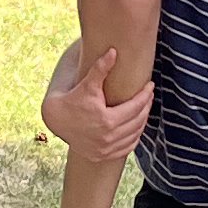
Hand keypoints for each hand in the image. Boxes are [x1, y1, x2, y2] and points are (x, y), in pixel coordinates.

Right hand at [39, 43, 151, 168]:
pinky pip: (127, 148)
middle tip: (149, 95)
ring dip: (142, 122)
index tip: (150, 85)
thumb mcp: (88, 84)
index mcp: (107, 120)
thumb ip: (101, 68)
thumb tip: (113, 51)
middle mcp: (108, 137)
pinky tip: (136, 127)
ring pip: (134, 135)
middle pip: (137, 121)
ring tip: (144, 109)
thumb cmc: (73, 99)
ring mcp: (106, 149)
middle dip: (146, 106)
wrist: (56, 120)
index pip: (135, 106)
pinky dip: (134, 137)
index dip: (145, 95)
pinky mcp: (103, 155)